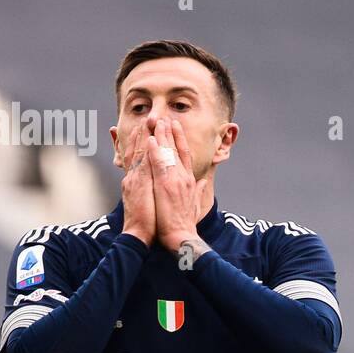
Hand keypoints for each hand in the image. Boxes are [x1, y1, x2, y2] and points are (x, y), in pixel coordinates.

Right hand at [120, 125, 155, 245]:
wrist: (140, 235)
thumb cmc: (149, 222)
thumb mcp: (152, 202)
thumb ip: (158, 190)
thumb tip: (166, 184)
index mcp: (138, 181)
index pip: (141, 158)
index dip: (144, 144)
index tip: (150, 130)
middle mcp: (134, 177)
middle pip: (138, 151)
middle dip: (144, 134)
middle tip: (149, 118)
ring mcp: (134, 179)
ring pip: (139, 153)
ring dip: (143, 136)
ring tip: (148, 121)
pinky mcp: (137, 184)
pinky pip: (141, 162)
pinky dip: (144, 150)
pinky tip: (149, 138)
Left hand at [148, 117, 200, 255]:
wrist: (181, 236)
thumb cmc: (185, 222)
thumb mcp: (195, 202)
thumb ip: (199, 189)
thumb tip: (204, 181)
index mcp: (189, 180)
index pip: (185, 154)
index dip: (180, 138)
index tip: (175, 125)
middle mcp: (184, 177)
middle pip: (177, 149)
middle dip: (170, 131)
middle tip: (165, 116)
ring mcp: (175, 180)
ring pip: (167, 153)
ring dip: (161, 136)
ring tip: (155, 121)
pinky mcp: (166, 185)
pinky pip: (158, 163)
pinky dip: (154, 150)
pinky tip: (149, 139)